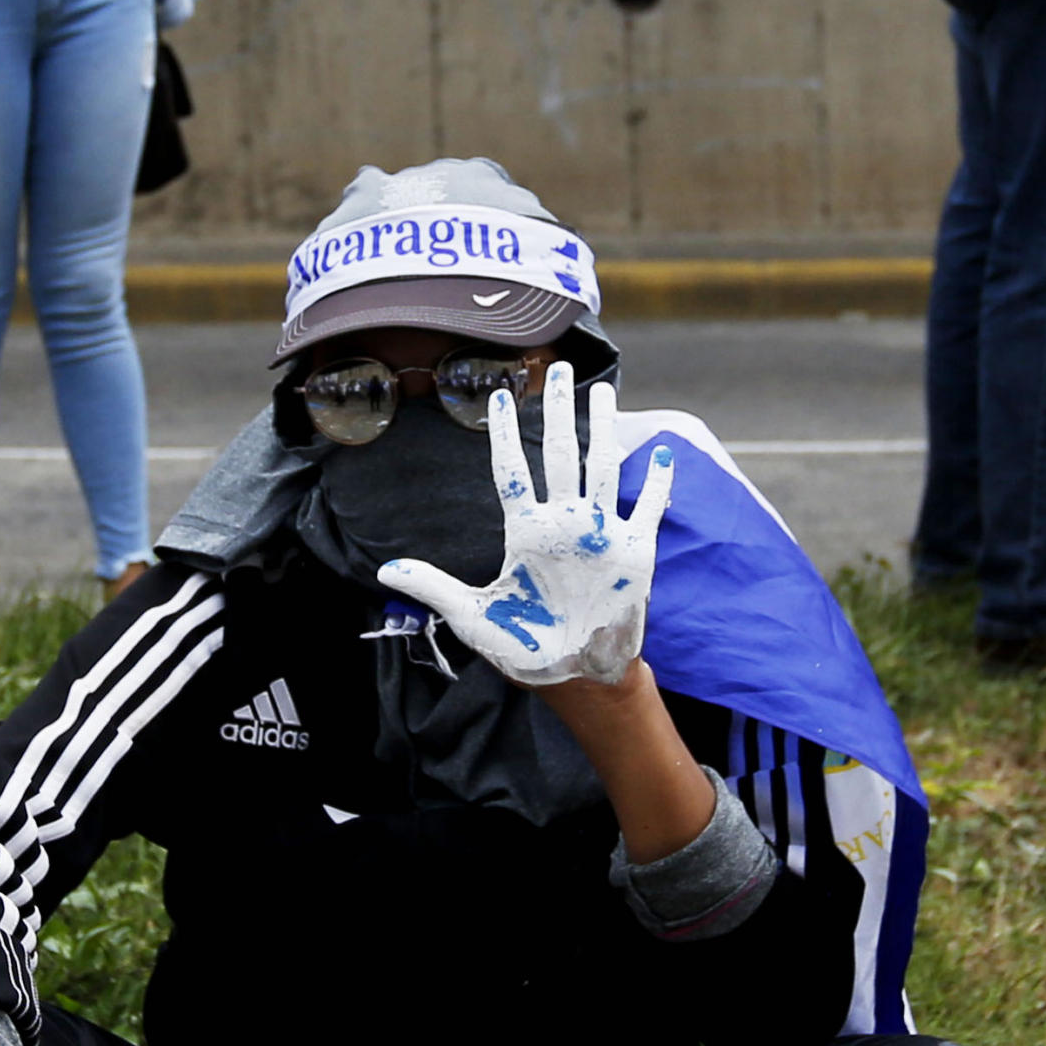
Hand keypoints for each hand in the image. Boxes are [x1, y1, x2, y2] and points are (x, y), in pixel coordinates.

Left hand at [375, 366, 674, 688]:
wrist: (573, 676)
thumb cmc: (524, 647)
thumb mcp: (472, 616)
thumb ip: (434, 588)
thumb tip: (382, 572)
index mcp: (525, 532)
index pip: (512, 472)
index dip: (506, 435)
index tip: (501, 397)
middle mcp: (563, 524)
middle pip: (561, 454)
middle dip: (559, 411)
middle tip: (558, 369)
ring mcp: (600, 533)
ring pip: (602, 468)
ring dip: (604, 429)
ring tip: (604, 392)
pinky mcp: (633, 551)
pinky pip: (646, 508)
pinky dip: (656, 482)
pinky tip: (662, 451)